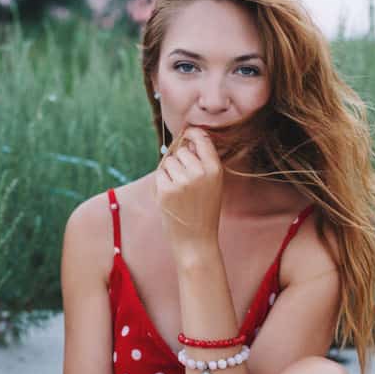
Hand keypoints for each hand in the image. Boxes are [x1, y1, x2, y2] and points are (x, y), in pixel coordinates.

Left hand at [154, 126, 222, 255]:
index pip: (202, 138)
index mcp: (215, 169)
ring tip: (179, 190)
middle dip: (180, 161)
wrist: (196, 240)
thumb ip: (203, 162)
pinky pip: (159, 174)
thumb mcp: (213, 184)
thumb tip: (185, 140)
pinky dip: (162, 182)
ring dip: (170, 172)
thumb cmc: (204, 210)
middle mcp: (199, 173)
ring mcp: (182, 182)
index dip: (192, 133)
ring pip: (168, 161)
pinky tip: (171, 196)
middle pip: (181, 150)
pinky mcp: (165, 190)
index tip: (187, 134)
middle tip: (186, 182)